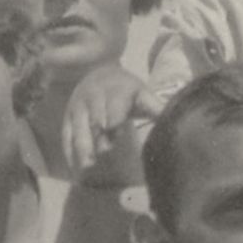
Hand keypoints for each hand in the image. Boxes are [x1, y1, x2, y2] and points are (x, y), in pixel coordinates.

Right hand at [59, 64, 160, 187]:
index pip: (114, 105)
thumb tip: (176, 119)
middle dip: (98, 135)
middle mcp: (94, 95)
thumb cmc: (126, 91)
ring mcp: (79, 106)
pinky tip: (74, 169)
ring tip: (87, 166)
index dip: (114, 119)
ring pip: (79, 127)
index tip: (114, 131)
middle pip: (95, 118)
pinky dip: (69, 151)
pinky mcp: (68, 117)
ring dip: (82, 145)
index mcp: (116, 89)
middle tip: (102, 154)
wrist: (99, 73)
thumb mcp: (142, 95)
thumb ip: (156, 107)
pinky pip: (66, 134)